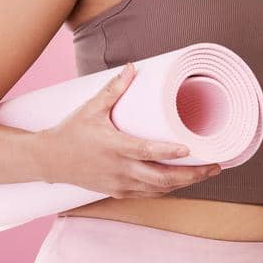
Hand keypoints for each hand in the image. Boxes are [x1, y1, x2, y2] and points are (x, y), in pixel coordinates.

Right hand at [35, 63, 222, 198]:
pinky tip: (181, 183)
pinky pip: (148, 194)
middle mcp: (120, 170)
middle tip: (214, 166)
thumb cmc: (71, 132)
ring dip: (184, 184)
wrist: (49, 161)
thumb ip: (113, 89)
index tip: (190, 149)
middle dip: (191, 176)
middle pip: (162, 178)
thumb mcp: (91, 108)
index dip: (170, 153)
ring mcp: (119, 184)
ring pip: (158, 189)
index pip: (148, 152)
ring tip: (205, 174)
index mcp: (115, 147)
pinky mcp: (117, 192)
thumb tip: (132, 68)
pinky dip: (166, 189)